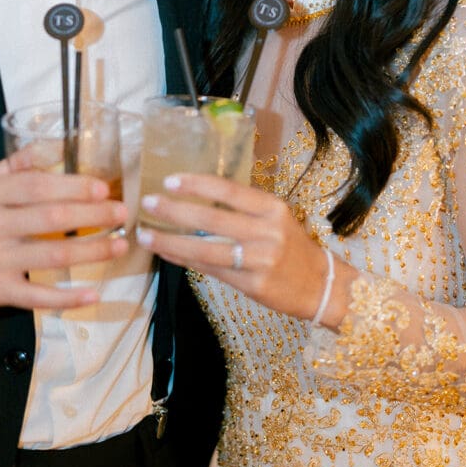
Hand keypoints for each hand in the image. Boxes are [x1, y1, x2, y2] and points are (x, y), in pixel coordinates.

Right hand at [0, 155, 128, 314]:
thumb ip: (17, 165)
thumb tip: (57, 145)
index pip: (37, 186)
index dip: (73, 186)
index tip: (103, 188)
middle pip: (51, 218)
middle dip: (93, 215)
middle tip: (122, 213)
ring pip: (51, 254)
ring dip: (92, 251)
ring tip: (120, 245)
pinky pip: (37, 295)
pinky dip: (67, 297)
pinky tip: (91, 292)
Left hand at [135, 173, 342, 322]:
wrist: (320, 285)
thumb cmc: (291, 247)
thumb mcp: (275, 220)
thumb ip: (242, 211)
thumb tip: (196, 200)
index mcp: (272, 208)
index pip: (228, 190)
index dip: (197, 184)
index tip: (170, 180)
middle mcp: (267, 231)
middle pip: (212, 218)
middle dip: (175, 210)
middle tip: (148, 202)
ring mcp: (259, 259)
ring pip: (205, 248)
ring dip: (171, 240)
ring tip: (145, 234)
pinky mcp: (252, 284)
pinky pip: (210, 269)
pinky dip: (184, 260)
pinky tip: (166, 253)